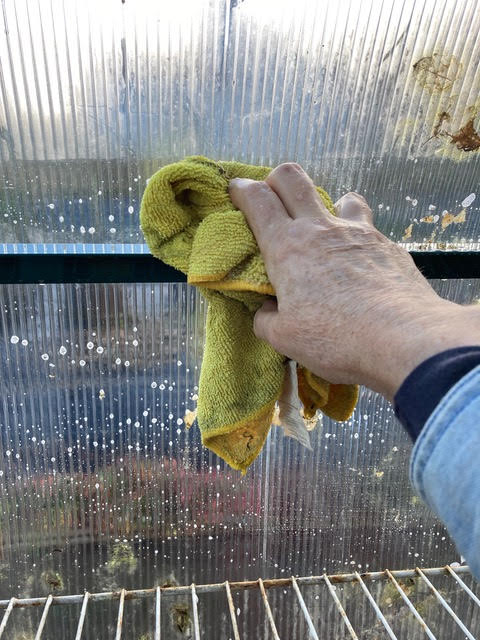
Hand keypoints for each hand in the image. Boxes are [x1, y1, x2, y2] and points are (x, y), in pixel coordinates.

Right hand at [229, 163, 479, 399]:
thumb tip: (268, 310)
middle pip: (293, 178)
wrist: (403, 338)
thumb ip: (267, 319)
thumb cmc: (336, 338)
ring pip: (340, 196)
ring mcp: (357, 232)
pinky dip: (357, 236)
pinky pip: (367, 227)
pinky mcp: (387, 244)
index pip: (258, 201)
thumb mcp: (285, 339)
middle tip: (273, 199)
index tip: (236, 190)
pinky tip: (361, 262)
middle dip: (276, 178)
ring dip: (327, 205)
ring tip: (327, 230)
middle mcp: (320, 229)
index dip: (242, 190)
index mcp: (287, 248)